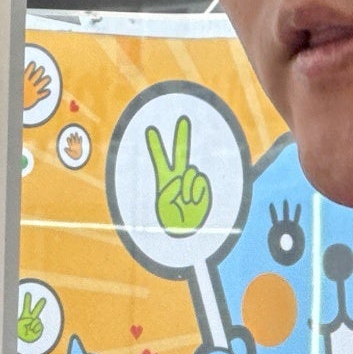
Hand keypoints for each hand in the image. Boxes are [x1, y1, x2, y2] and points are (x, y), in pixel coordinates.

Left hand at [16, 291, 45, 346]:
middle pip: (36, 311)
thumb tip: (33, 320)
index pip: (26, 306)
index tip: (28, 293)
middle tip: (44, 299)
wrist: (23, 343)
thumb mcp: (20, 324)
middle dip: (40, 305)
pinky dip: (35, 328)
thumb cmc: (19, 333)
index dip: (27, 300)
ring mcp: (35, 324)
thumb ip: (26, 319)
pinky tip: (32, 331)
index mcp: (24, 316)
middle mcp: (30, 319)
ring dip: (34, 324)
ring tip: (30, 328)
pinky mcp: (39, 329)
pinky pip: (39, 325)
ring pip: (38, 320)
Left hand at [147, 116, 211, 233]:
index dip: (155, 144)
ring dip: (187, 187)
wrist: (185, 234)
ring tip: (184, 202)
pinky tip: (192, 202)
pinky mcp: (203, 187)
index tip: (149, 129)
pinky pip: (200, 180)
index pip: (160, 159)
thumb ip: (172, 186)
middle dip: (182, 135)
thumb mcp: (164, 202)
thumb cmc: (171, 221)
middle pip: (181, 152)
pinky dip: (196, 192)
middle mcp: (179, 178)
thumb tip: (185, 177)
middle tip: (183, 119)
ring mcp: (191, 182)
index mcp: (165, 180)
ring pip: (192, 171)